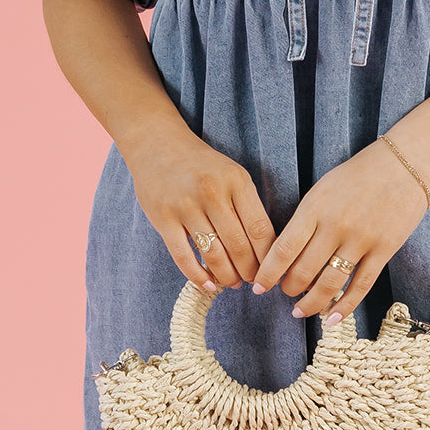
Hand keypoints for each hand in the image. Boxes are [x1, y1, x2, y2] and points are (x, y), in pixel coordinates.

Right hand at [122, 123, 276, 294]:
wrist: (158, 145)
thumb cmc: (203, 166)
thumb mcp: (233, 175)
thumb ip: (248, 206)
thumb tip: (265, 249)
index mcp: (236, 181)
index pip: (260, 229)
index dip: (268, 257)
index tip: (271, 270)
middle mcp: (212, 193)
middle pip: (238, 246)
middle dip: (249, 271)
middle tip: (252, 282)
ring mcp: (186, 206)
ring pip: (213, 254)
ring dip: (226, 276)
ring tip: (232, 282)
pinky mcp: (163, 218)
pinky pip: (183, 257)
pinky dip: (197, 276)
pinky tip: (208, 284)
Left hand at [249, 137, 429, 324]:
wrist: (404, 163)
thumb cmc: (358, 174)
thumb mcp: (322, 189)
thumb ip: (305, 219)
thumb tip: (287, 255)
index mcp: (315, 208)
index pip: (283, 250)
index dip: (268, 274)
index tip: (258, 287)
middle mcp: (335, 226)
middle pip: (303, 271)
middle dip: (289, 289)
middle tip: (285, 293)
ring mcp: (361, 239)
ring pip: (329, 284)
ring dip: (311, 303)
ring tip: (301, 310)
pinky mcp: (384, 249)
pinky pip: (360, 285)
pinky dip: (344, 306)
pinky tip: (331, 319)